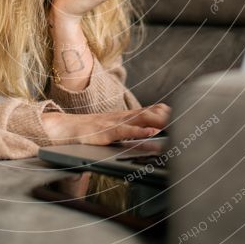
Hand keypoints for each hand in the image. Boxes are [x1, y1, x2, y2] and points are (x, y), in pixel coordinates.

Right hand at [42, 103, 170, 144]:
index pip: (145, 110)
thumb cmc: (84, 132)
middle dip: (165, 114)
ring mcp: (111, 124)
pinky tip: (152, 132)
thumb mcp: (108, 130)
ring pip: (138, 119)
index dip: (162, 110)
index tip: (180, 110)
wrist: (59, 129)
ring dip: (157, 119)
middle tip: (185, 113)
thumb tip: (146, 132)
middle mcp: (118, 117)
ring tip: (174, 120)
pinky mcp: (103, 134)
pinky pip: (124, 132)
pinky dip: (139, 131)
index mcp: (120, 117)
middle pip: (146, 113)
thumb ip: (126, 130)